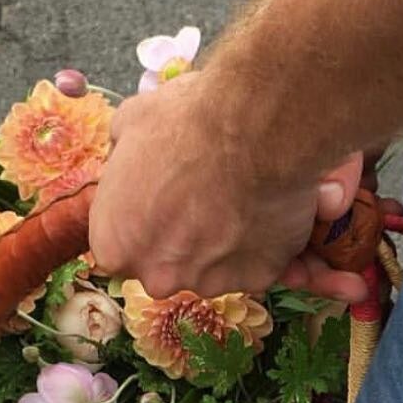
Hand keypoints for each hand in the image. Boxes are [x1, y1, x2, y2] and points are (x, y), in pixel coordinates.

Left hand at [89, 73, 368, 302]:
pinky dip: (274, 245)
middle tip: (210, 194)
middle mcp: (157, 277)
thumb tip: (128, 155)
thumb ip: (126, 155)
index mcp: (115, 246)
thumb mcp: (132, 123)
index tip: (163, 200)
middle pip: (172, 263)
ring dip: (235, 239)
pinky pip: (263, 262)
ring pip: (220, 264)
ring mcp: (208, 283)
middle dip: (189, 236)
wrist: (254, 126)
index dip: (146, 222)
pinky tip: (287, 221)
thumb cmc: (185, 120)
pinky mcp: (257, 279)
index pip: (123, 248)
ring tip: (252, 196)